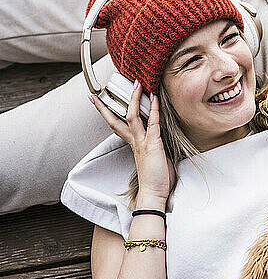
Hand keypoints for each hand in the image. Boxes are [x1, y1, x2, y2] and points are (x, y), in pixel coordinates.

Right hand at [89, 80, 174, 203]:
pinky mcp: (153, 144)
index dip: (108, 113)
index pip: (117, 125)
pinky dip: (154, 110)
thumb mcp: (153, 158)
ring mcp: (142, 142)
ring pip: (133, 117)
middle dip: (107, 105)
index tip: (97, 102)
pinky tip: (154, 98)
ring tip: (135, 84)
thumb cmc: (156, 178)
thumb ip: (153, 146)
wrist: (153, 194)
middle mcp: (135, 142)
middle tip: (98, 92)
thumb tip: (158, 139)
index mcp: (134, 145)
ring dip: (134, 99)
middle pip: (117, 119)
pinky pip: (152, 123)